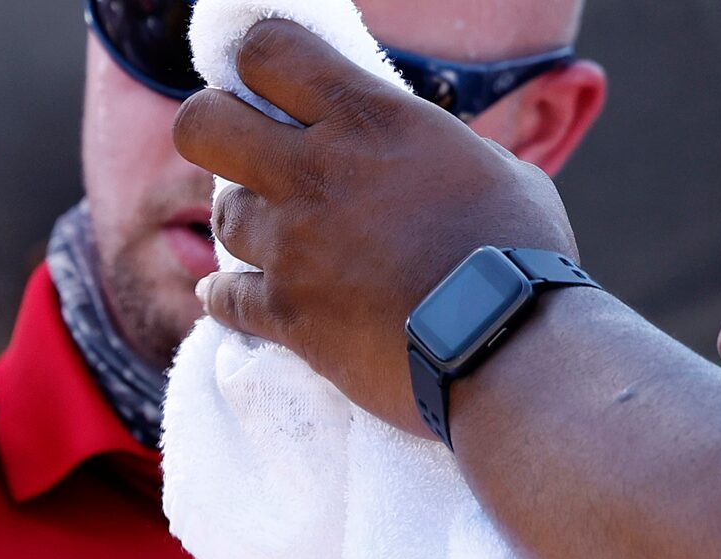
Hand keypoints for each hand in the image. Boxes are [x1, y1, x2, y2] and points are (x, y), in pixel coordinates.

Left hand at [172, 20, 577, 432]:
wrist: (504, 344)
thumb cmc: (517, 252)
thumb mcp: (488, 166)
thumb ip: (430, 150)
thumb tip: (419, 154)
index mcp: (370, 119)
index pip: (270, 52)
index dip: (257, 62)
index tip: (267, 84)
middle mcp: (317, 172)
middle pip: (202, 125)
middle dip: (211, 130)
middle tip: (240, 151)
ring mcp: (292, 245)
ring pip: (221, 215)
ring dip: (243, 220)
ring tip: (274, 232)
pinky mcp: (284, 313)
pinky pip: (222, 297)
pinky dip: (225, 296)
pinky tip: (230, 295)